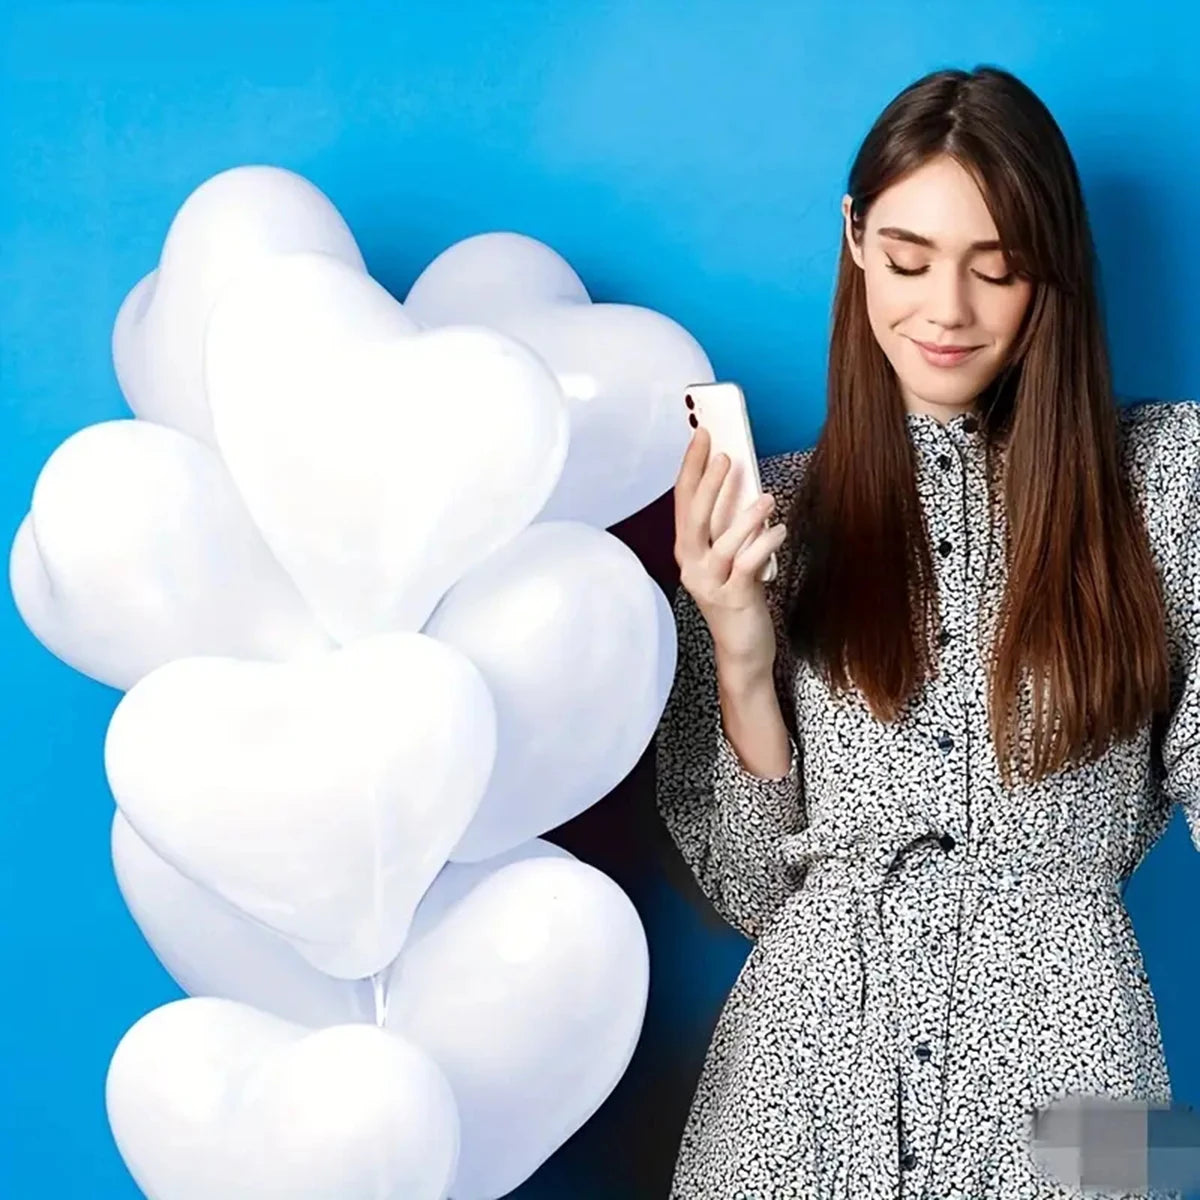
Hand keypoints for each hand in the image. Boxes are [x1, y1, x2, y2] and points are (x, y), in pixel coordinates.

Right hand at [672, 427, 788, 680]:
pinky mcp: (734, 598)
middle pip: (693, 517)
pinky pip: (747, 566)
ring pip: (721, 543)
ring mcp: (710, 583)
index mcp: (688, 550)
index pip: (683, 501)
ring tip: (766, 498)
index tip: (702, 436)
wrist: (742, 650)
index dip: (691, 466)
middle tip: (725, 455)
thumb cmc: (739, 597)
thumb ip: (731, 526)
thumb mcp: (731, 557)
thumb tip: (745, 484)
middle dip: (708, 483)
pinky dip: (763, 545)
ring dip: (744, 517)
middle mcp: (692, 565)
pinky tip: (779, 529)